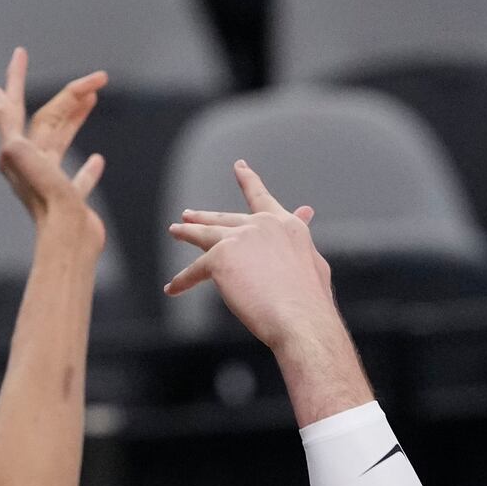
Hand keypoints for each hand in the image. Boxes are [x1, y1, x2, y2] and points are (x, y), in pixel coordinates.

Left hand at [0, 48, 107, 243]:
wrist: (66, 240)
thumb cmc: (45, 199)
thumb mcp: (18, 155)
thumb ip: (8, 127)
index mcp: (15, 151)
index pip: (15, 106)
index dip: (15, 78)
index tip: (19, 53)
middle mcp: (30, 164)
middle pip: (47, 119)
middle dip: (68, 96)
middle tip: (94, 78)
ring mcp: (50, 182)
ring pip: (63, 141)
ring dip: (77, 118)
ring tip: (93, 100)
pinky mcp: (69, 201)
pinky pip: (78, 179)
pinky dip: (87, 168)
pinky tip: (97, 160)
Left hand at [165, 160, 334, 352]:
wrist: (301, 319)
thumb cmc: (310, 302)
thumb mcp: (313, 263)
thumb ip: (303, 239)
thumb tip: (305, 216)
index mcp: (286, 225)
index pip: (262, 198)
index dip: (249, 181)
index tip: (239, 166)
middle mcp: (262, 225)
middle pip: (225, 219)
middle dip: (205, 217)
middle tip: (188, 215)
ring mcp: (240, 239)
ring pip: (205, 234)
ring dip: (188, 232)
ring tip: (175, 230)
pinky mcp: (220, 258)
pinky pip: (195, 271)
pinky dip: (183, 281)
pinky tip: (173, 288)